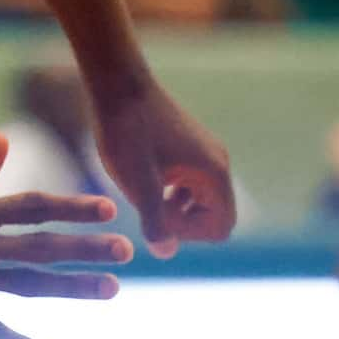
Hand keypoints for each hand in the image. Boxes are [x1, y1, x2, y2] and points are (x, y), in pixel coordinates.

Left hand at [91, 77, 237, 258]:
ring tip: (141, 192)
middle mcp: (217, 163)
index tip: (155, 216)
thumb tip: (166, 253)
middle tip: (145, 206)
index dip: (189, 234)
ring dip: (173, 206)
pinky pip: (189, 182)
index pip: (221, 228)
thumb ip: (155, 221)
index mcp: (214, 174)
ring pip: (199, 199)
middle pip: (213, 215)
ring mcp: (205, 153)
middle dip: (181, 221)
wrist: (117, 84)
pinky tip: (142, 179)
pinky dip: (169, 189)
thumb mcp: (137, 183)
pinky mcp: (189, 146)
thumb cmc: (127, 132)